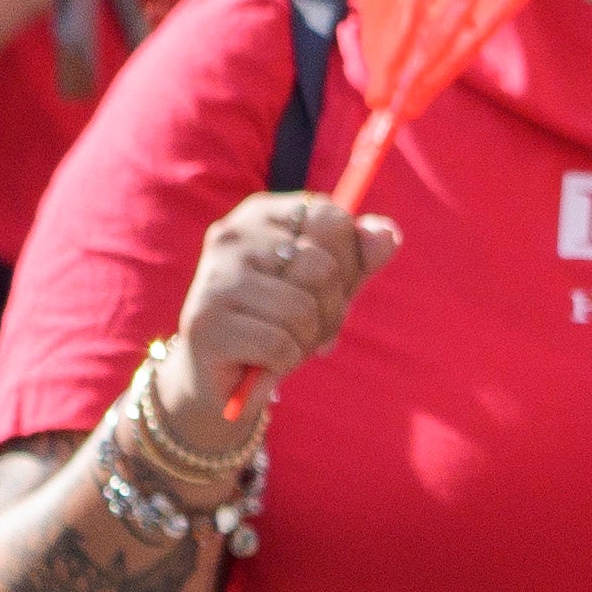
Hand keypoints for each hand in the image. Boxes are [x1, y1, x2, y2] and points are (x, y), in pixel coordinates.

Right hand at [156, 185, 397, 434]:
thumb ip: (362, 257)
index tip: (331, 288)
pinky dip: (284, 362)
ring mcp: (214, 279)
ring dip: (307, 340)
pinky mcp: (204, 324)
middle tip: (311, 327)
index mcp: (261, 213)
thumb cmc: (280, 321)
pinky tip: (263, 362)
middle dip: (332, 308)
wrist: (221, 378)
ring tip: (285, 345)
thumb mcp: (330, 285)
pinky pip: (279, 346)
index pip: (332, 219)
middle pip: (322, 267)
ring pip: (302, 310)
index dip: (350, 262)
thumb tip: (386, 235)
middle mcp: (232, 237)